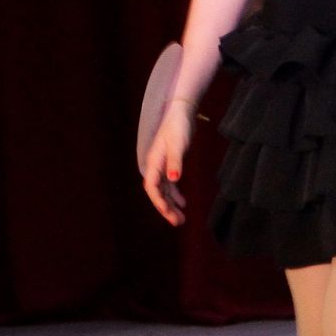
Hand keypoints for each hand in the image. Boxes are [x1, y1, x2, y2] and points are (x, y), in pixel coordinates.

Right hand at [142, 103, 194, 225]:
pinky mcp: (169, 164)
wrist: (181, 112)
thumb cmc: (178, 126)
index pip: (152, 187)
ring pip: (163, 190)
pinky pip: (169, 185)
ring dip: (171, 204)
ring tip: (181, 219)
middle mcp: (155, 166)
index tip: (168, 212)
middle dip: (166, 208)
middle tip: (177, 222)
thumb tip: (173, 180)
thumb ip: (175, 161)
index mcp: (153, 162)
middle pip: (157, 192)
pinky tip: (183, 203)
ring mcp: (161, 166)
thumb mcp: (178, 144)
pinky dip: (175, 194)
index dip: (158, 201)